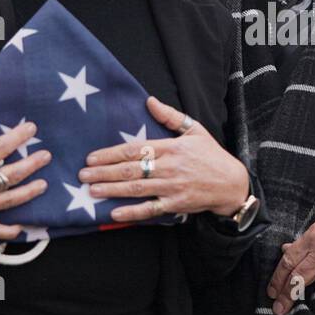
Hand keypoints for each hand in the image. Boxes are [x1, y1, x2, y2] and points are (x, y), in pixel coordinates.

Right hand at [0, 123, 50, 241]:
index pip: (1, 148)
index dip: (18, 137)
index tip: (32, 129)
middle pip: (11, 175)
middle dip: (32, 164)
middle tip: (46, 156)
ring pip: (8, 201)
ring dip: (28, 193)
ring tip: (43, 185)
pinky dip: (6, 231)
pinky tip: (20, 228)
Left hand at [82, 96, 248, 220]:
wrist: (232, 184)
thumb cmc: (211, 155)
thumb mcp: (195, 130)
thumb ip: (171, 117)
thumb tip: (149, 101)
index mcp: (172, 147)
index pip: (135, 149)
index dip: (111, 153)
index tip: (92, 158)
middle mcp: (169, 167)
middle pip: (131, 169)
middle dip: (104, 173)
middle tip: (83, 175)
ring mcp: (172, 187)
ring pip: (137, 188)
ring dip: (112, 190)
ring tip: (91, 190)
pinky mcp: (176, 205)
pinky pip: (150, 209)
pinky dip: (132, 212)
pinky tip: (114, 213)